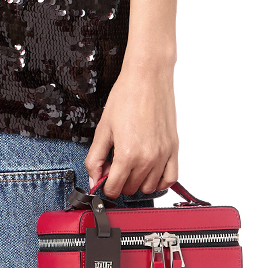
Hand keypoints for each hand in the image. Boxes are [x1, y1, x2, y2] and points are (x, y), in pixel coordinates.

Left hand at [85, 54, 179, 199]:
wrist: (148, 78)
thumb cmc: (126, 97)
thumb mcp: (103, 129)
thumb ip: (95, 158)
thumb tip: (94, 179)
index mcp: (127, 154)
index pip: (114, 188)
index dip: (105, 186)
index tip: (103, 179)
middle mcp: (147, 158)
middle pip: (131, 189)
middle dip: (120, 182)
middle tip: (115, 165)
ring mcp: (163, 155)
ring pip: (149, 187)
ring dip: (138, 182)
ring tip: (131, 165)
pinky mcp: (173, 149)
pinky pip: (170, 178)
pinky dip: (159, 181)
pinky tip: (149, 171)